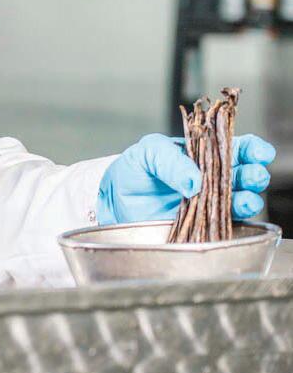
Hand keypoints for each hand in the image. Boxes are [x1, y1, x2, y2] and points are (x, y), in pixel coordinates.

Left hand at [97, 133, 274, 225]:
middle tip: (252, 175)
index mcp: (201, 153)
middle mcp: (210, 177)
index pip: (233, 147)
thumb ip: (170, 160)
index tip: (258, 152)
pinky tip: (233, 216)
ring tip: (246, 199)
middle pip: (243, 175)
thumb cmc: (133, 169)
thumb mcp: (147, 152)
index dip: (250, 149)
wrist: (115, 199)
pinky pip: (222, 224)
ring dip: (248, 199)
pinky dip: (232, 221)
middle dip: (253, 174)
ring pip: (239, 201)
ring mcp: (207, 202)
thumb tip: (194, 180)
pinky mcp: (200, 225)